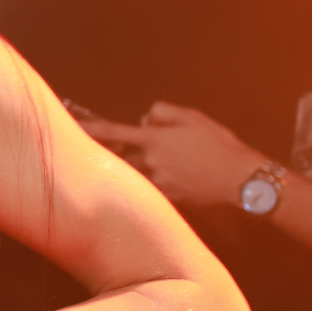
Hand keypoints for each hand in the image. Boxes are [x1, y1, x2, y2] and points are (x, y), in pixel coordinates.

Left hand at [76, 101, 266, 207]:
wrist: (241, 178)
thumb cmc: (219, 143)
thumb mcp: (193, 117)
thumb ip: (163, 113)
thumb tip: (145, 118)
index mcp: (155, 139)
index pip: (113, 132)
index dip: (89, 129)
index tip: (70, 127)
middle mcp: (151, 161)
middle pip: (118, 156)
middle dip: (112, 152)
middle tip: (109, 147)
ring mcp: (157, 181)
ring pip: (132, 173)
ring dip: (131, 167)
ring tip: (146, 163)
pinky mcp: (167, 197)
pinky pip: (149, 189)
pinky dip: (148, 183)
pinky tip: (166, 179)